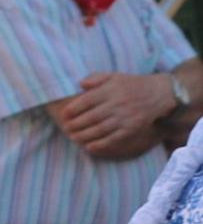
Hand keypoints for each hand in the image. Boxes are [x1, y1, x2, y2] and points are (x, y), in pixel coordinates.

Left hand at [51, 71, 176, 161]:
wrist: (159, 93)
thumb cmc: (131, 84)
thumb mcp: (114, 76)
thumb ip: (96, 78)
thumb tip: (80, 84)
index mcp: (111, 90)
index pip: (87, 101)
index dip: (73, 109)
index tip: (64, 114)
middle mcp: (118, 104)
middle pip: (92, 117)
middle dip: (76, 124)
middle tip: (65, 128)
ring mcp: (126, 117)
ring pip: (101, 129)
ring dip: (84, 135)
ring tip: (72, 138)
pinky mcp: (132, 128)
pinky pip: (114, 138)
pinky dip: (100, 144)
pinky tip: (89, 147)